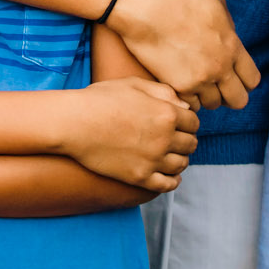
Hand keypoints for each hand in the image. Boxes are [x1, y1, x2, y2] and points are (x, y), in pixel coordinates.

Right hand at [60, 78, 198, 190]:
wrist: (73, 123)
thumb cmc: (100, 99)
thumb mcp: (134, 84)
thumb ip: (163, 92)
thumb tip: (184, 106)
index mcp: (166, 113)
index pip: (194, 122)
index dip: (188, 122)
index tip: (181, 123)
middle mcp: (165, 138)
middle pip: (191, 144)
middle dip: (185, 140)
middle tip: (176, 139)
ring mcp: (153, 160)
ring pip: (182, 164)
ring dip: (180, 159)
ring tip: (171, 155)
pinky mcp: (139, 177)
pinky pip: (167, 185)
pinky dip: (173, 180)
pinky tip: (170, 176)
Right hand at [107, 0, 258, 109]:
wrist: (147, 6)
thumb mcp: (215, 2)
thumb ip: (227, 24)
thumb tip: (228, 33)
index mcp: (232, 46)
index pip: (252, 79)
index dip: (245, 81)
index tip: (235, 78)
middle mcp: (220, 67)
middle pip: (238, 100)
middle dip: (230, 95)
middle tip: (217, 86)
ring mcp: (199, 79)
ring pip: (212, 104)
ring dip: (206, 96)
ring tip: (195, 84)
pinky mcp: (178, 86)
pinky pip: (190, 105)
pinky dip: (187, 99)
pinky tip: (180, 86)